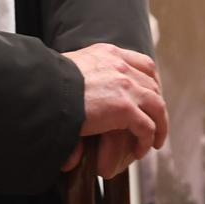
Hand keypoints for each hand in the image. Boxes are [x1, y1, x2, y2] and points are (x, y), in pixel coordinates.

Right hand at [61, 43, 165, 177]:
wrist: (45, 91)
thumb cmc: (49, 84)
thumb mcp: (69, 70)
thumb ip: (80, 81)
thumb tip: (76, 103)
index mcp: (108, 53)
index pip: (142, 63)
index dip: (151, 82)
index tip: (151, 96)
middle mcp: (121, 66)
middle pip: (152, 85)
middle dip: (157, 104)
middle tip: (154, 121)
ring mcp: (126, 86)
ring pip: (157, 106)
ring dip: (159, 125)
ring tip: (154, 141)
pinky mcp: (125, 108)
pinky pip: (146, 127)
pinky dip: (147, 139)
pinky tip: (140, 150)